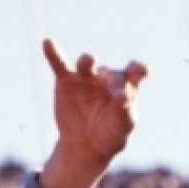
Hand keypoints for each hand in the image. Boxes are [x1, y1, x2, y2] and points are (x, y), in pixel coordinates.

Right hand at [39, 38, 148, 187]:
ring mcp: (86, 77)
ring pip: (86, 63)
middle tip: (116, 96)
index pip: (135, 70)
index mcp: (127, 85)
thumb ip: (124, 113)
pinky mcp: (66, 81)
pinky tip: (48, 43)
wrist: (85, 144)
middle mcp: (107, 77)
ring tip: (88, 60)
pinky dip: (53, 53)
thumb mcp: (121, 127)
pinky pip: (59, 64)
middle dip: (112, 81)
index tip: (140, 71)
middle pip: (111, 73)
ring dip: (87, 60)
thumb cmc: (110, 134)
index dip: (138, 69)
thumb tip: (123, 98)